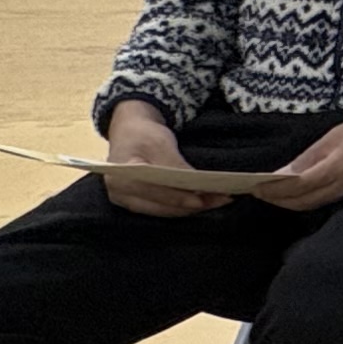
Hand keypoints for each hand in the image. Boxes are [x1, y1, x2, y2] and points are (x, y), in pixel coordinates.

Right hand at [99, 98, 229, 216]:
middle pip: (161, 206)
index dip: (181, 197)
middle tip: (222, 199)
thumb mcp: (159, 143)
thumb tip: (197, 188)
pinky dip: (183, 207)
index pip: (155, 192)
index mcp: (121, 178)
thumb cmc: (143, 134)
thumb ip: (175, 166)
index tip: (206, 198)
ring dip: (192, 208)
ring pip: (164, 211)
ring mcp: (127, 203)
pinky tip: (203, 202)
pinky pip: (163, 209)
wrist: (129, 131)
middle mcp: (120, 196)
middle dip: (193, 205)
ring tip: (218, 201)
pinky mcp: (138, 205)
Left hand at [261, 108, 342, 214]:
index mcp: (336, 167)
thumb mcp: (335, 135)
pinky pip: (325, 202)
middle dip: (278, 200)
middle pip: (303, 202)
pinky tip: (298, 195)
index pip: (297, 186)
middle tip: (258, 193)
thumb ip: (310, 156)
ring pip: (313, 205)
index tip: (255, 187)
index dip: (274, 190)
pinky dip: (307, 201)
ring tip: (273, 195)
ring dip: (291, 203)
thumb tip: (284, 173)